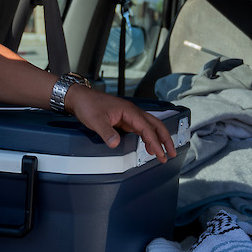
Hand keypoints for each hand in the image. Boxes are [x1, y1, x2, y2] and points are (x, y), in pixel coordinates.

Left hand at [62, 86, 177, 161]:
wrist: (79, 97)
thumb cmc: (88, 105)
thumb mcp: (95, 120)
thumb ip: (107, 133)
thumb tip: (115, 144)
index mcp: (129, 111)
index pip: (147, 128)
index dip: (155, 142)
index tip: (160, 154)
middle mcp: (132, 112)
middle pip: (156, 125)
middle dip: (165, 139)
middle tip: (171, 153)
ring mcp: (129, 115)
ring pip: (150, 126)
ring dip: (158, 139)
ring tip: (163, 153)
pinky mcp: (124, 119)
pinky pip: (141, 128)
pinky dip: (148, 138)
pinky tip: (148, 146)